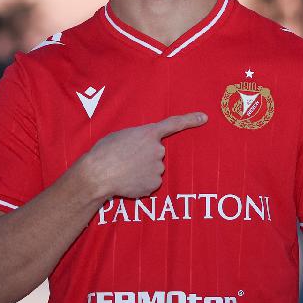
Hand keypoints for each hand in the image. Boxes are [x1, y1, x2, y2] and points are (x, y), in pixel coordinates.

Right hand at [78, 112, 207, 199]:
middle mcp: (158, 150)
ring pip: (154, 169)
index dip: (190, 120)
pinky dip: (141, 183)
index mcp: (149, 133)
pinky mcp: (154, 184)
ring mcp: (158, 168)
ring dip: (142, 170)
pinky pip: (150, 182)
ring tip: (124, 171)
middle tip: (126, 160)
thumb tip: (139, 149)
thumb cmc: (104, 152)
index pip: (174, 124)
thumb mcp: (120, 136)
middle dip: (145, 156)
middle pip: (156, 153)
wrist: (98, 175)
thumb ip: (136, 139)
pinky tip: (127, 182)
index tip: (204, 117)